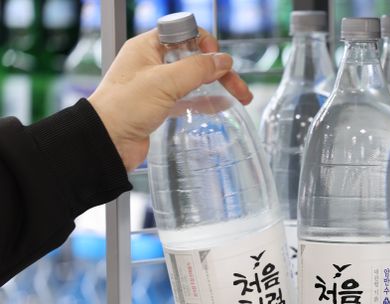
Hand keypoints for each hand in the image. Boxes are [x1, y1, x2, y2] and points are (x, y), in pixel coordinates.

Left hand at [88, 28, 252, 170]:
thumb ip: (197, 69)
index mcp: (147, 47)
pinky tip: (222, 106)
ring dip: (217, 86)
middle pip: (194, 58)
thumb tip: (222, 60)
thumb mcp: (164, 82)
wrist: (107, 141)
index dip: (204, 42)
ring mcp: (156, 86)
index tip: (217, 58)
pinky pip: (188, 99)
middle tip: (238, 85)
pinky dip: (206, 102)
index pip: (183, 33)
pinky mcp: (160, 107)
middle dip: (219, 69)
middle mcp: (152, 63)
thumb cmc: (123, 107)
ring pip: (194, 79)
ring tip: (240, 97)